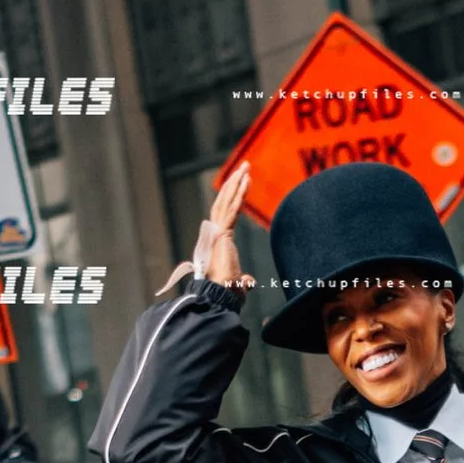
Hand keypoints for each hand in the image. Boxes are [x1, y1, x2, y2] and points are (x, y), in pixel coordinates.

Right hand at [192, 164, 252, 289]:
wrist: (220, 296)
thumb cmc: (227, 293)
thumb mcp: (239, 284)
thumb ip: (244, 280)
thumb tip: (249, 282)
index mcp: (217, 241)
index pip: (225, 213)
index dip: (232, 196)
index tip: (241, 182)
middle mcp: (215, 233)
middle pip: (224, 201)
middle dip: (234, 182)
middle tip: (244, 166)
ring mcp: (217, 232)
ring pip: (227, 200)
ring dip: (237, 182)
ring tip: (246, 166)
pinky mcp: (222, 233)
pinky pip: (233, 209)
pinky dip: (240, 193)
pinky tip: (247, 180)